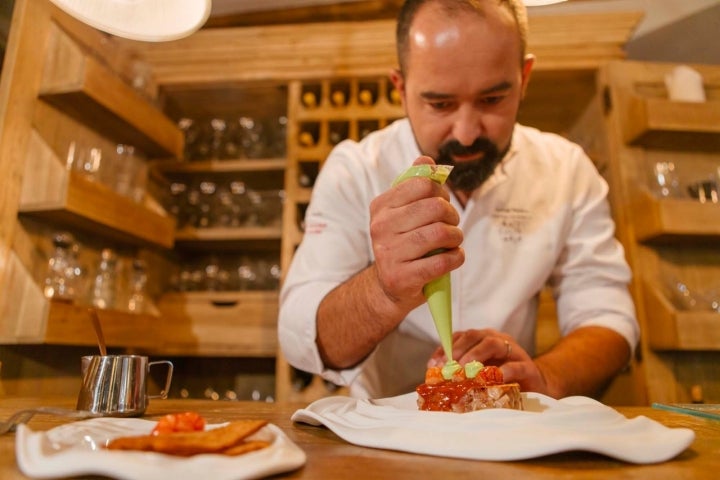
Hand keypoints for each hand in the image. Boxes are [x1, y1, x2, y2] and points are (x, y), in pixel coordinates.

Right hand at [369, 157, 463, 310]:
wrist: (390, 286)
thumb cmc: (403, 244)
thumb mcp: (403, 213)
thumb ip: (415, 185)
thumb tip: (427, 160)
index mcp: (381, 206)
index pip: (423, 184)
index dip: (441, 193)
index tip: (442, 205)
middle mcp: (380, 227)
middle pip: (435, 207)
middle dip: (452, 216)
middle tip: (451, 225)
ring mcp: (389, 253)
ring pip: (440, 233)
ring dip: (455, 238)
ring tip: (452, 242)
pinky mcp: (401, 277)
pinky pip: (442, 261)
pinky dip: (456, 258)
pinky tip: (452, 257)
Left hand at [427, 328, 549, 394]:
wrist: (535, 387)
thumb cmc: (502, 379)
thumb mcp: (479, 374)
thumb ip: (461, 372)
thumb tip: (436, 377)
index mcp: (483, 339)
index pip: (460, 336)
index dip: (445, 348)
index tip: (433, 364)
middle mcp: (497, 340)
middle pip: (474, 336)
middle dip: (458, 350)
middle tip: (448, 367)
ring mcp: (513, 351)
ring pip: (492, 344)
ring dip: (475, 355)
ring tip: (465, 370)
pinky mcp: (528, 367)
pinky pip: (515, 365)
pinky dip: (504, 370)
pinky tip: (495, 377)